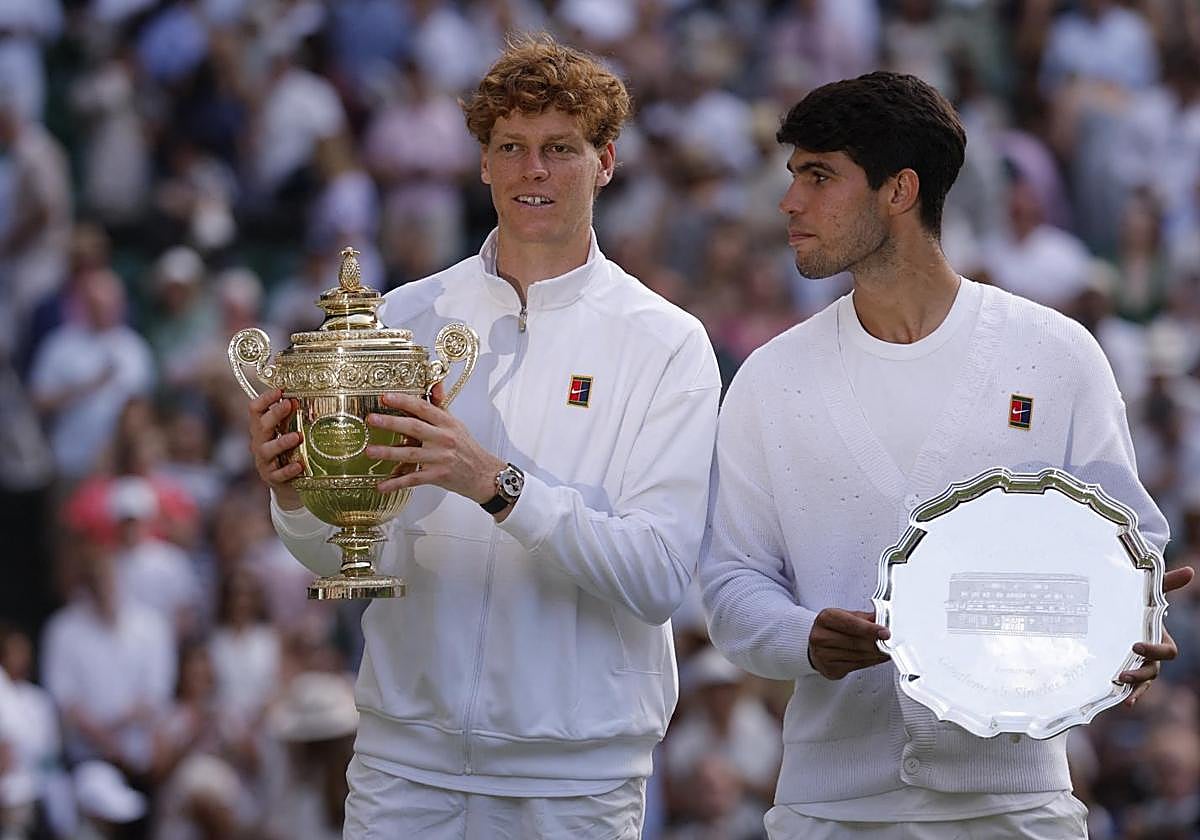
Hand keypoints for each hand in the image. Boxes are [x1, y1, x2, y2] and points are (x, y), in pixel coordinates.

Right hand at [247, 387, 303, 509]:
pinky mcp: (272, 477)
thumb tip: (311, 396)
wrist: (286, 482)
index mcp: (262, 428)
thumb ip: (293, 417)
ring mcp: (264, 461)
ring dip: (281, 442)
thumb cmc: (288, 451)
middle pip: (261, 426)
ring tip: (297, 436)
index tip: (280, 390)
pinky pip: (278, 474)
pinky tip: (298, 466)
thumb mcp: (287, 431)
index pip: (255, 409)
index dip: (265, 399)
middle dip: (274, 414)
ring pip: (267, 450)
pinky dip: (287, 470)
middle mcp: (260, 442)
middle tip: (289, 404)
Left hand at [365, 383, 505, 506]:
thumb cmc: (467, 449)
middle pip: (414, 428)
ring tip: (370, 451)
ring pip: (411, 454)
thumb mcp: (456, 424)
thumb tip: (436, 384)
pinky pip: (413, 479)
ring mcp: (440, 459)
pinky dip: (396, 483)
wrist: (484, 475)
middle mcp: (444, 439)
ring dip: (388, 453)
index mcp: (447, 423)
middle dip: (391, 423)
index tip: (386, 397)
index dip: (404, 401)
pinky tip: (382, 485)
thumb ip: (441, 406)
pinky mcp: (438, 476)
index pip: (423, 408)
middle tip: (372, 419)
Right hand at [808, 608, 890, 679]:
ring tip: (886, 651)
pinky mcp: (830, 669)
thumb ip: (865, 618)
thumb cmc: (833, 628)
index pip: (851, 624)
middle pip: (856, 642)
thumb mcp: (847, 616)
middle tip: (891, 643)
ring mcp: (823, 654)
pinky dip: (870, 662)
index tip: (885, 633)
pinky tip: (876, 657)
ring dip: (876, 655)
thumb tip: (884, 619)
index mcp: (825, 618)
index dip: (870, 629)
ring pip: (858, 656)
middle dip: (876, 644)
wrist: (817, 644)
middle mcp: (821, 636)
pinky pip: (856, 666)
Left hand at [1119, 565, 1193, 705]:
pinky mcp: (1129, 669)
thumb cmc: (1140, 602)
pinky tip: (1123, 701)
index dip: (1154, 650)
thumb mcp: (1150, 593)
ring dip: (1135, 685)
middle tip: (1122, 672)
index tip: (1135, 645)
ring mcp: (1142, 664)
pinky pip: (1134, 686)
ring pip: (1144, 680)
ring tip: (1119, 685)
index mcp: (1161, 639)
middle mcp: (1154, 656)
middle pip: (1155, 670)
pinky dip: (1130, 694)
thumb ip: (1167, 584)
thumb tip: (1191, 571)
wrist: (1124, 611)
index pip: (1167, 651)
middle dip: (1141, 673)